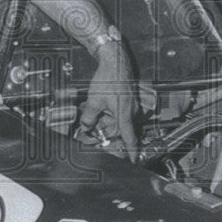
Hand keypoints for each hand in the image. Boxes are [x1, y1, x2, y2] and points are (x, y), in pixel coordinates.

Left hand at [78, 44, 138, 160]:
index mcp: (125, 115)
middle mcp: (131, 111)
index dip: (132, 151)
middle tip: (90, 127)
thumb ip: (89, 118)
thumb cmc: (108, 79)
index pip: (130, 138)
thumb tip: (86, 127)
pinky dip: (108, 111)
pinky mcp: (128, 99)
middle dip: (104, 129)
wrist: (115, 60)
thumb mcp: (93, 101)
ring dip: (105, 119)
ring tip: (93, 108)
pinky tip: (99, 104)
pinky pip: (118, 111)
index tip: (134, 160)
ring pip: (117, 119)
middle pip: (118, 129)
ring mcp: (131, 105)